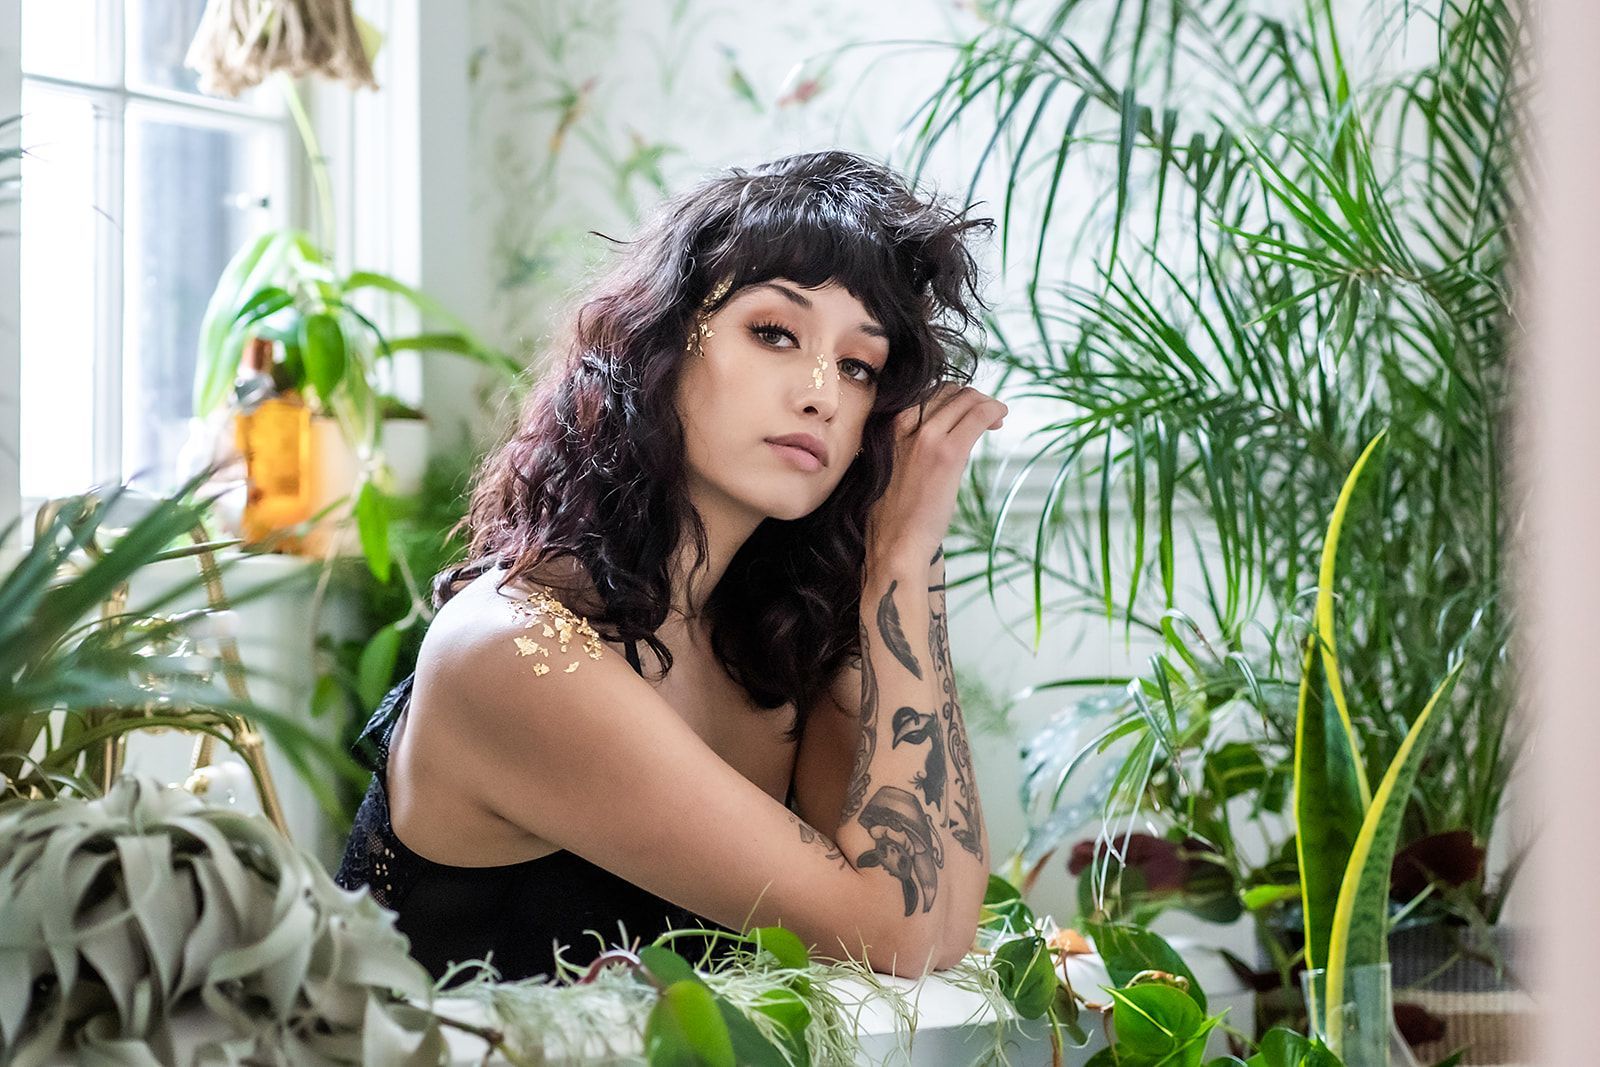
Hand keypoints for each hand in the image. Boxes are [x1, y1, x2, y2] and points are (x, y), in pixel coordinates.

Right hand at [865, 383, 1006, 570]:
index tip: (968, 411)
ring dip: (986, 403)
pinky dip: (994, 409)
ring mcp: (927, 436)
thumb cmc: (895, 513)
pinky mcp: (948, 452)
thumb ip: (912, 443)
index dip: (953, 398)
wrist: (895, 542)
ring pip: (966, 399)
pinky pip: (978, 415)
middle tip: (988, 415)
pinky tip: (1000, 417)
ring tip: (996, 418)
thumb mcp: (895, 466)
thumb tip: (942, 433)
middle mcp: (905, 424)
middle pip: (948, 391)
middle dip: (972, 398)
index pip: (927, 393)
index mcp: (888, 426)